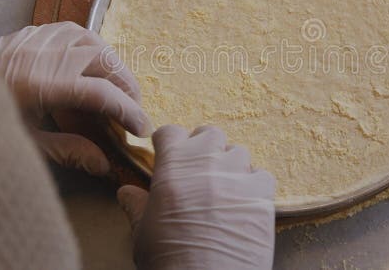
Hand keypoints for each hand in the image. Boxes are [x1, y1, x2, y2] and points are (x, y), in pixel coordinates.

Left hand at [0, 21, 149, 174]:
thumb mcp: (23, 143)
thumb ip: (67, 151)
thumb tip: (104, 165)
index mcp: (40, 86)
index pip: (99, 94)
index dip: (127, 111)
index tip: (142, 128)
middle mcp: (42, 56)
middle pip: (103, 61)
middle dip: (126, 85)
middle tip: (134, 108)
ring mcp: (36, 39)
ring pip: (92, 41)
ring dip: (113, 62)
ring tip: (120, 85)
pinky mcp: (31, 32)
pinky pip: (73, 30)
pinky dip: (92, 45)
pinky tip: (95, 61)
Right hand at [118, 125, 275, 269]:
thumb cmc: (169, 262)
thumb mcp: (143, 235)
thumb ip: (137, 207)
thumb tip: (126, 193)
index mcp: (172, 168)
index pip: (171, 132)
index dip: (169, 143)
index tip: (169, 154)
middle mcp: (206, 164)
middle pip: (209, 134)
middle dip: (204, 147)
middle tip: (199, 170)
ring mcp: (237, 177)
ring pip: (239, 152)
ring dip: (231, 166)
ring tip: (224, 189)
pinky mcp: (262, 195)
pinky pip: (263, 176)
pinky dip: (255, 187)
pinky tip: (245, 204)